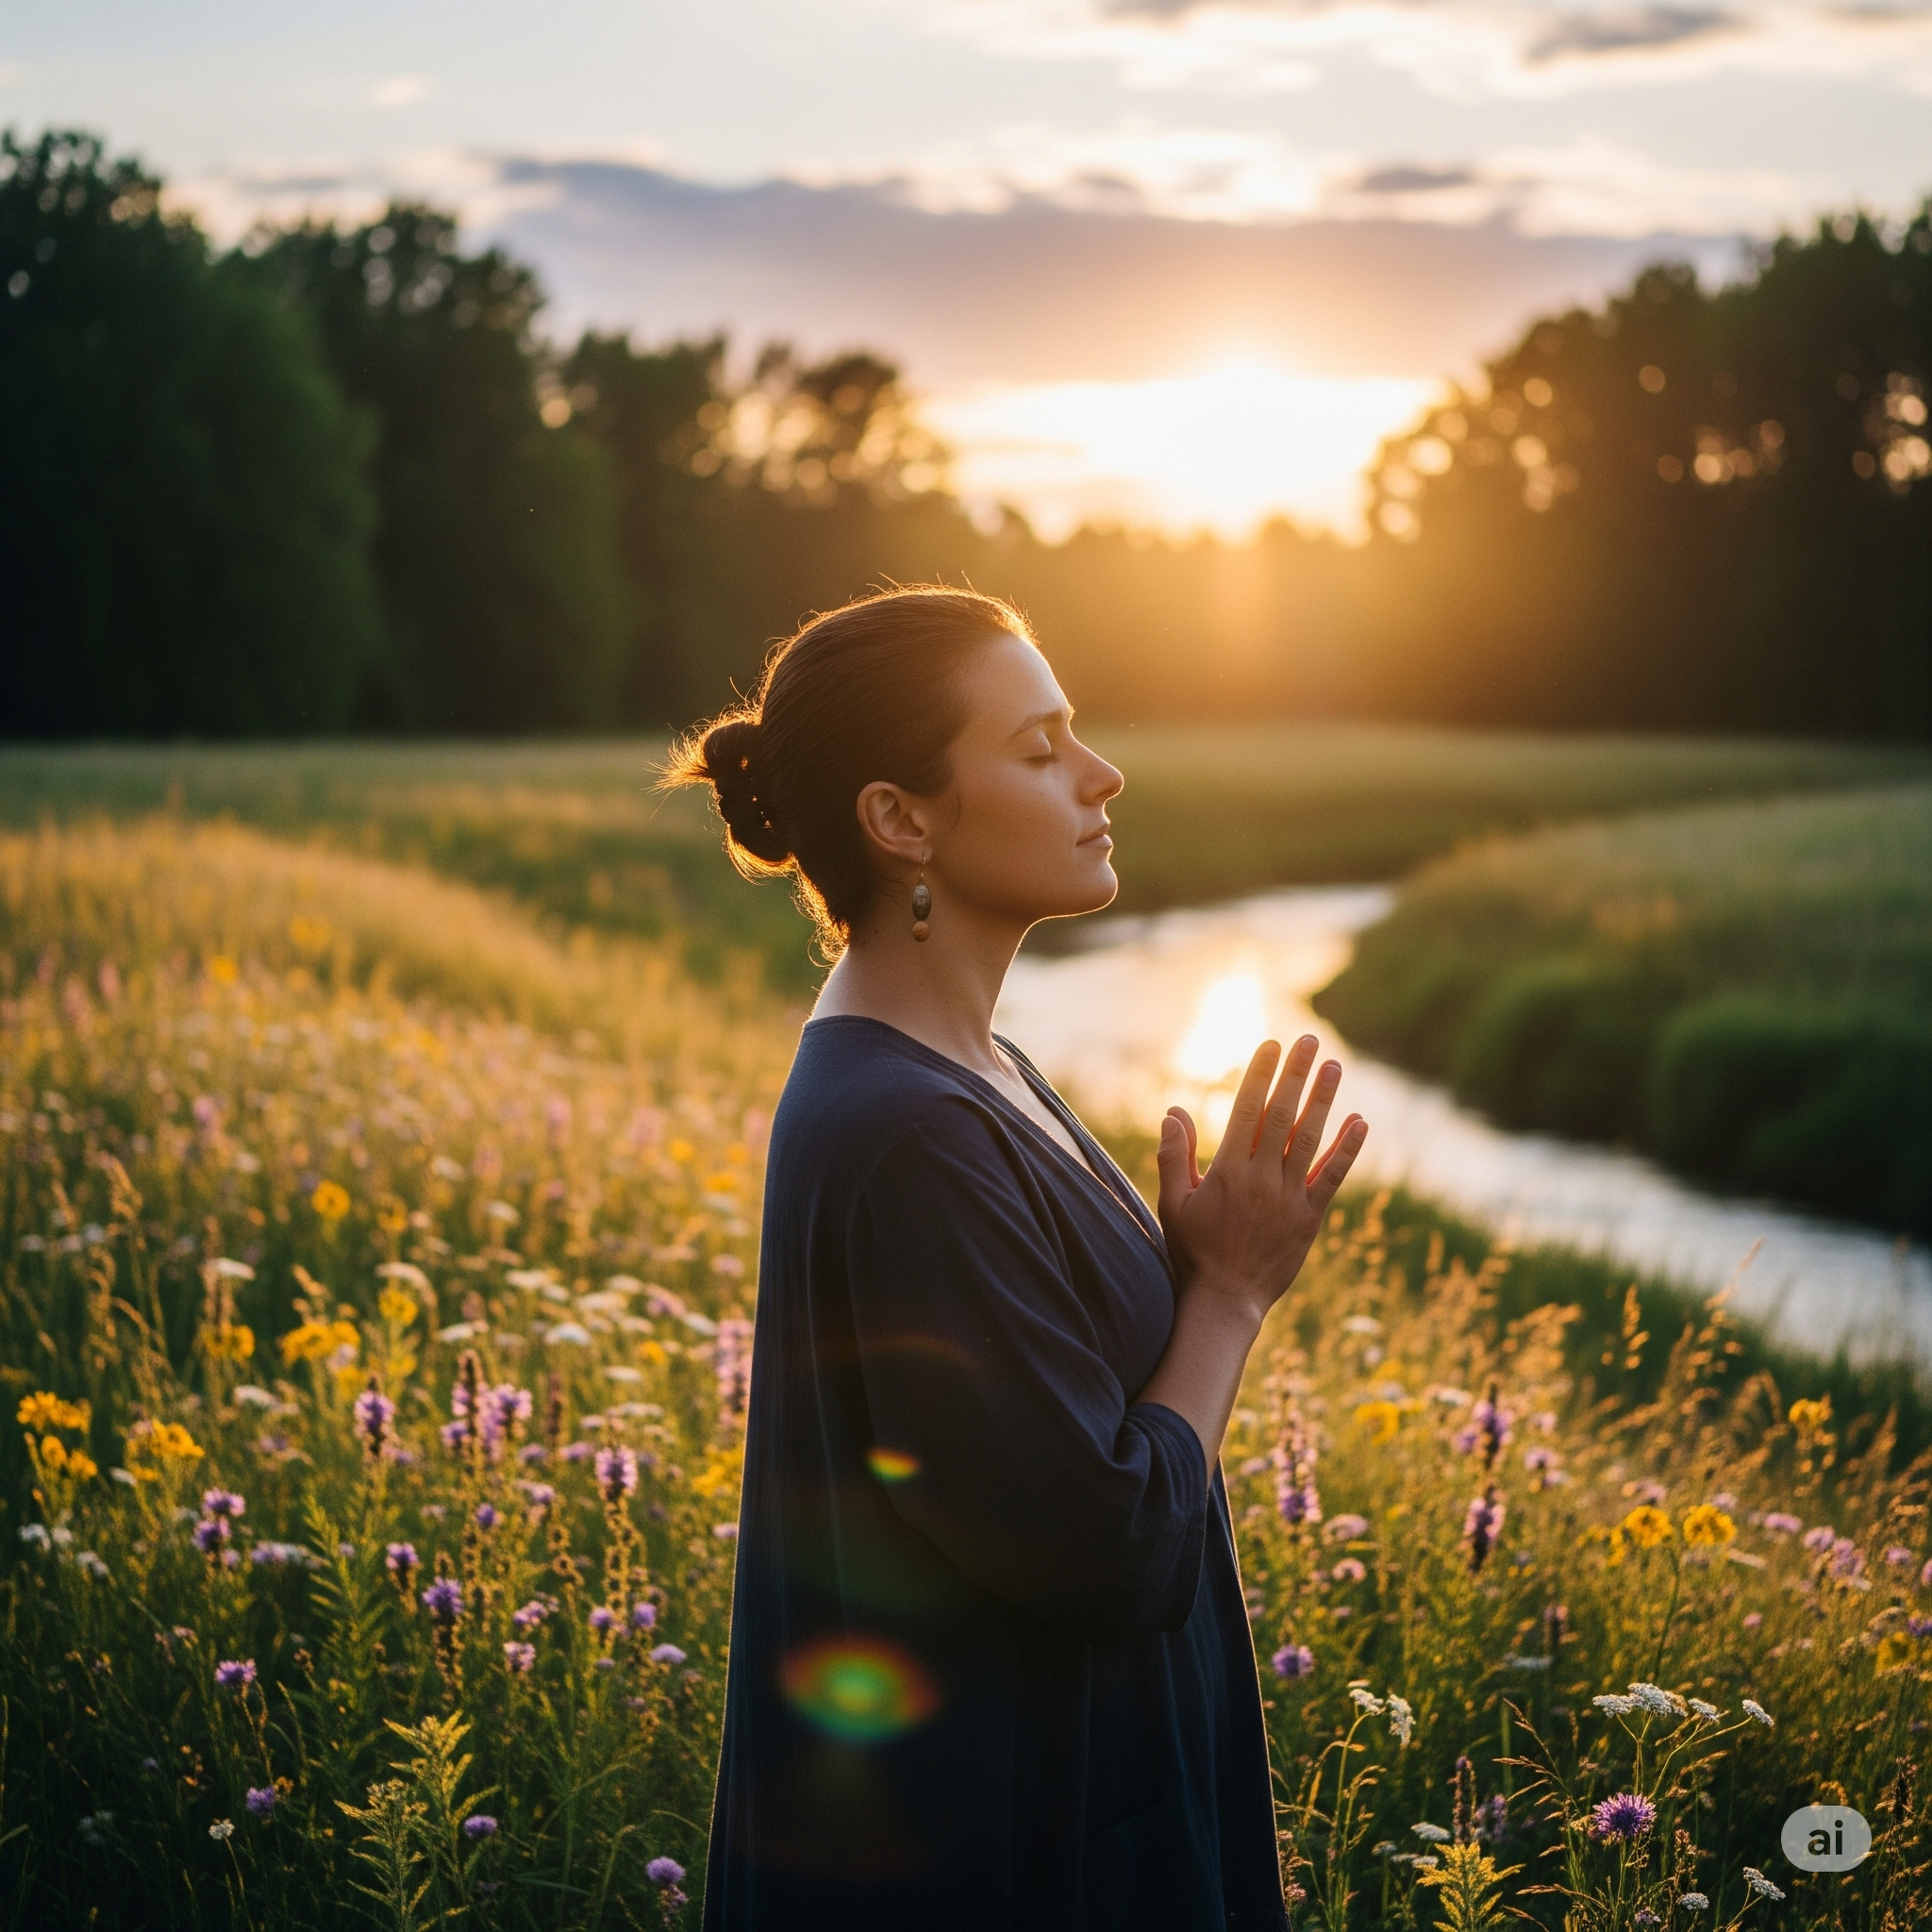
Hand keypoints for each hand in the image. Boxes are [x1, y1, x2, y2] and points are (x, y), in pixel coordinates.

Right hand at [1155, 1035, 1366, 1324]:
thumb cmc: (1192, 1251)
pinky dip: (1347, 1150)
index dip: (1260, 1075)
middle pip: (1282, 1116)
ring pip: (1309, 1140)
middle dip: (1295, 1075)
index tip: (1270, 1045)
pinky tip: (1359, 1122)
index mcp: (1227, 1171)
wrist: (1225, 1301)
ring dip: (1323, 1100)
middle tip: (1307, 1040)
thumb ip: (1174, 1156)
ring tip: (1333, 1066)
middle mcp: (1260, 1179)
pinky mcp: (1309, 1219)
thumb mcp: (1173, 1203)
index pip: (1246, 1110)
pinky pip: (1332, 1178)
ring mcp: (1288, 1199)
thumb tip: (1173, 1111)